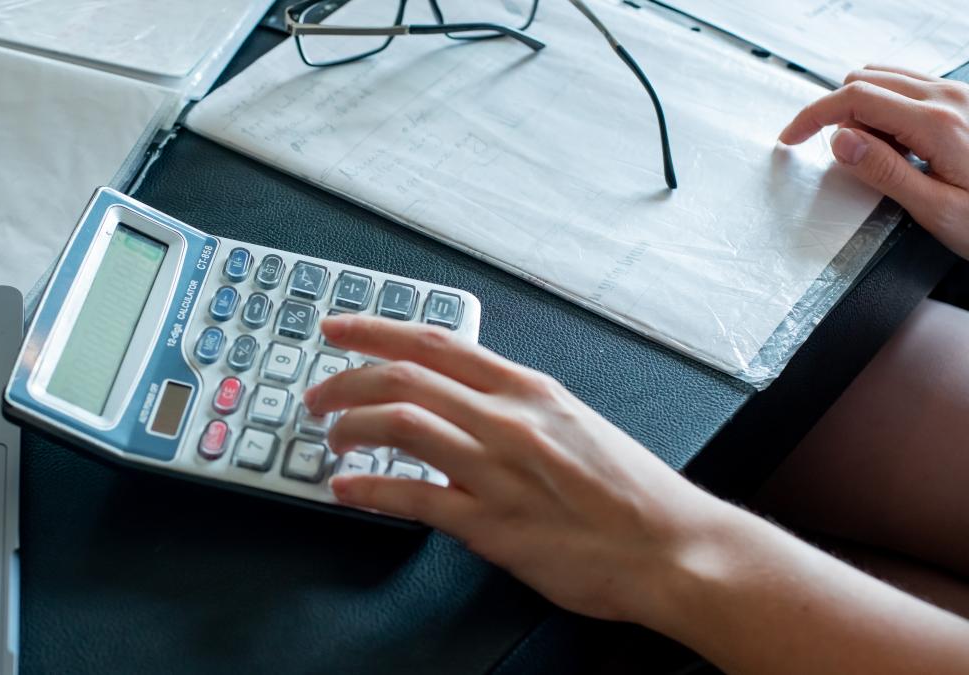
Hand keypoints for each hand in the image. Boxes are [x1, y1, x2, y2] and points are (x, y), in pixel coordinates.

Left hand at [303, 314, 722, 622]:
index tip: (337, 327)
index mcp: (528, 390)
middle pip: (404, 377)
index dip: (374, 329)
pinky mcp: (493, 526)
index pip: (435, 342)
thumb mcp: (571, 424)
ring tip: (330, 437)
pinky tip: (346, 489)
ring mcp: (499, 471)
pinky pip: (414, 498)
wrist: (674, 549)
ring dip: (350, 426)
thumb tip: (459, 404)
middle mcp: (509, 421)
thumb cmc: (630, 492)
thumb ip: (512, 408)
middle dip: (344, 379)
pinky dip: (369, 490)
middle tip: (317, 392)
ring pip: (401, 424)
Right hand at [780, 64, 968, 258]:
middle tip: (838, 156)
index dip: (813, 115)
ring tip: (870, 154)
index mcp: (936, 124)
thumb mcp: (935, 209)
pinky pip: (909, 87)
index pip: (855, 98)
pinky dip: (885, 106)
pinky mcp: (963, 102)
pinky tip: (894, 142)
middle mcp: (948, 99)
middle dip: (837, 113)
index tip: (791, 137)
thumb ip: (884, 171)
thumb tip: (840, 139)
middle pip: (866, 80)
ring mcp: (959, 96)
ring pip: (886, 78)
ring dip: (861, 108)